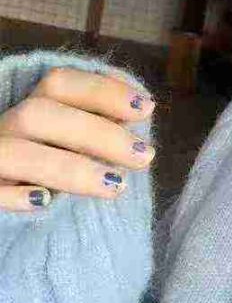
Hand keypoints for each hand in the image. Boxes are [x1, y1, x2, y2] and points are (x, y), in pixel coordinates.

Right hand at [0, 66, 155, 211]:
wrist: (27, 218)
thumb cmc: (60, 173)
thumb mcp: (81, 144)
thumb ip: (103, 124)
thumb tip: (139, 104)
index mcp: (33, 111)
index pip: (60, 83)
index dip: (103, 91)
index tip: (146, 108)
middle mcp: (7, 130)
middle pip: (40, 114)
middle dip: (98, 133)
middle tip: (145, 156)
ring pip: (17, 153)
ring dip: (70, 167)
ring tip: (117, 185)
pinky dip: (12, 196)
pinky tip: (43, 201)